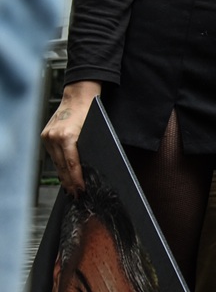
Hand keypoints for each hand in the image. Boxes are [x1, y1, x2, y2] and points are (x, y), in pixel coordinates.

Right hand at [40, 81, 102, 195]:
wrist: (78, 96)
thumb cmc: (91, 111)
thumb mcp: (94, 132)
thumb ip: (90, 149)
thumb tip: (92, 169)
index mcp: (67, 136)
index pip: (72, 164)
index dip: (76, 179)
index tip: (81, 190)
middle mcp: (54, 137)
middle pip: (62, 167)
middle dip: (70, 183)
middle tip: (77, 196)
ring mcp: (48, 136)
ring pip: (56, 163)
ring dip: (63, 177)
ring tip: (71, 189)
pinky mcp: (45, 136)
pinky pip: (53, 156)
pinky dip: (59, 166)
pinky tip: (64, 175)